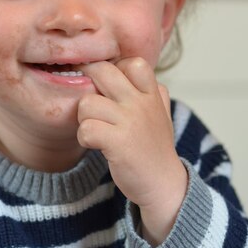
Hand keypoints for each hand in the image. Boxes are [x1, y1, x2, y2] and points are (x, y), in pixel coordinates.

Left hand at [77, 58, 186, 245]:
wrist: (164, 185)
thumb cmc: (155, 148)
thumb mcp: (161, 113)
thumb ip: (151, 90)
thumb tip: (134, 67)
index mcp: (153, 94)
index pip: (132, 62)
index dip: (113, 70)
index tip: (108, 88)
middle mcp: (142, 103)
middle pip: (102, 72)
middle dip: (88, 85)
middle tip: (91, 105)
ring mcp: (130, 122)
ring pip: (87, 103)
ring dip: (84, 118)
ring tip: (95, 129)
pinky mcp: (118, 143)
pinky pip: (86, 129)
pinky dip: (84, 137)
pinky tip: (94, 144)